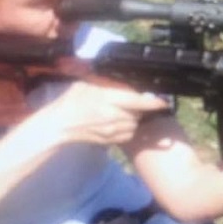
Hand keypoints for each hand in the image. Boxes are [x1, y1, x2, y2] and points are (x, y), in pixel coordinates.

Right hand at [45, 81, 169, 145]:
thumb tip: (124, 82)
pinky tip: (119, 122)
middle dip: (140, 108)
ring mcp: (112, 131)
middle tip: (135, 102)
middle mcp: (113, 117)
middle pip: (138, 114)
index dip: (153, 102)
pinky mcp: (110, 141)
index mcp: (108, 100)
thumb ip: (107, 83)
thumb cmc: (71, 101)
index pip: (138, 102)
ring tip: (123, 112)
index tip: (163, 102)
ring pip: (134, 125)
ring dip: (134, 119)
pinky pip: (128, 135)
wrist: (59, 125)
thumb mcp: (87, 84)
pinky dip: (128, 128)